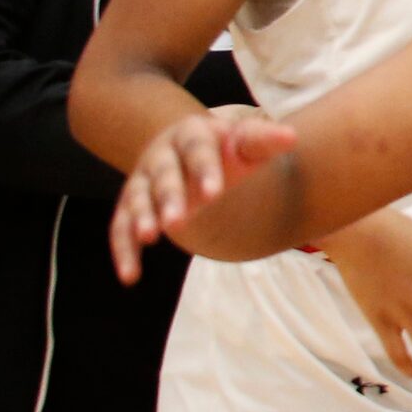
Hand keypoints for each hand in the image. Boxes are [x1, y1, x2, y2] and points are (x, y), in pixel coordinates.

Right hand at [111, 105, 296, 280]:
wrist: (189, 146)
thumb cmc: (226, 149)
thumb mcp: (244, 142)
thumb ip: (263, 140)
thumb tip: (290, 137)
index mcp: (192, 134)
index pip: (198, 150)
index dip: (205, 170)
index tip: (215, 193)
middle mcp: (162, 155)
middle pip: (164, 175)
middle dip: (170, 198)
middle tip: (177, 223)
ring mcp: (142, 180)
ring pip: (138, 198)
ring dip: (142, 217)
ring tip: (150, 237)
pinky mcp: (130, 205)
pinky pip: (120, 227)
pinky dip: (124, 251)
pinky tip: (130, 276)